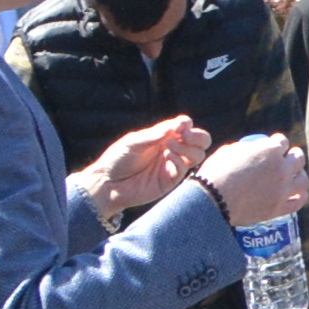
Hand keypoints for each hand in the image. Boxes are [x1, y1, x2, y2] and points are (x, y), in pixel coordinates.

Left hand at [74, 122, 198, 225]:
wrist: (107, 184)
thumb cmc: (117, 159)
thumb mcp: (135, 141)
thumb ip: (157, 133)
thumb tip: (180, 125)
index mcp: (163, 137)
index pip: (186, 127)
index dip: (187, 124)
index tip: (180, 125)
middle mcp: (171, 150)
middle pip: (201, 141)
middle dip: (198, 136)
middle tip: (185, 135)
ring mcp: (172, 166)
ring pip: (198, 155)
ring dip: (188, 148)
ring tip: (169, 147)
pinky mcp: (169, 181)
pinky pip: (184, 169)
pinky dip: (179, 160)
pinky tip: (167, 157)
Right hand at [196, 133, 308, 228]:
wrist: (212, 200)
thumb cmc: (216, 172)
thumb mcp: (230, 151)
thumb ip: (248, 149)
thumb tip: (251, 150)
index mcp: (270, 150)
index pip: (282, 142)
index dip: (278, 141)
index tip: (275, 144)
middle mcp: (281, 168)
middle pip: (297, 158)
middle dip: (294, 155)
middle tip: (289, 158)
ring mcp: (282, 189)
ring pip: (303, 179)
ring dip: (299, 175)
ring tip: (294, 175)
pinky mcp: (279, 207)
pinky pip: (297, 202)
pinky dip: (299, 197)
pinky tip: (297, 194)